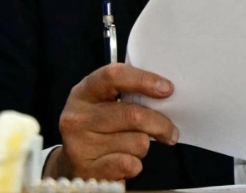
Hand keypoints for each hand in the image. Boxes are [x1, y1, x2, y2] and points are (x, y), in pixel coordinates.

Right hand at [45, 63, 177, 180]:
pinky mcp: (87, 169)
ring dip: (144, 146)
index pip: (114, 76)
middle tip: (172, 132)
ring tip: (134, 146)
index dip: (144, 80)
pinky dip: (136, 164)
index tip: (168, 89)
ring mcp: (79, 144)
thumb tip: (167, 92)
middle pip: (133, 115)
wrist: (73, 163)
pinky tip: (128, 161)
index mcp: (84, 91)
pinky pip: (129, 164)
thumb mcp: (106, 102)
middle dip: (160, 124)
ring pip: (137, 142)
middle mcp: (77, 116)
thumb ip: (130, 94)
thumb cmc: (100, 126)